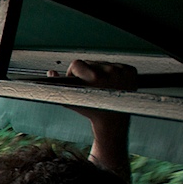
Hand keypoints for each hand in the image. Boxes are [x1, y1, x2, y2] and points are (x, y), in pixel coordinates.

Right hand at [51, 59, 135, 179]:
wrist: (113, 121)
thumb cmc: (91, 111)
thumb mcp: (72, 100)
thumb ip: (59, 86)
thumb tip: (51, 72)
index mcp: (95, 77)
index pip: (77, 64)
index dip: (74, 73)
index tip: (77, 82)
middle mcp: (111, 72)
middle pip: (90, 62)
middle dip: (88, 73)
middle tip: (92, 88)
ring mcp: (123, 71)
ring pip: (103, 64)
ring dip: (100, 72)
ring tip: (103, 87)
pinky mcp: (131, 71)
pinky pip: (117, 65)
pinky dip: (114, 73)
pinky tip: (113, 84)